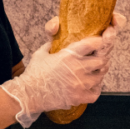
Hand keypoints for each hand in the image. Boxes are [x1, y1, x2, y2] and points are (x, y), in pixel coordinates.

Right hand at [2, 13, 124, 127]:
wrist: (28, 95)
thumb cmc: (34, 73)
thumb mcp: (42, 52)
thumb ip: (52, 41)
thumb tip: (57, 30)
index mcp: (68, 55)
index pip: (93, 44)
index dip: (98, 42)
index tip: (98, 43)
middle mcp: (77, 69)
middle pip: (101, 60)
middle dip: (100, 58)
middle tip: (96, 59)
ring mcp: (79, 85)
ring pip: (100, 76)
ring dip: (97, 74)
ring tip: (93, 72)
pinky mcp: (78, 98)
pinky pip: (96, 93)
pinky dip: (95, 89)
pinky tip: (90, 86)